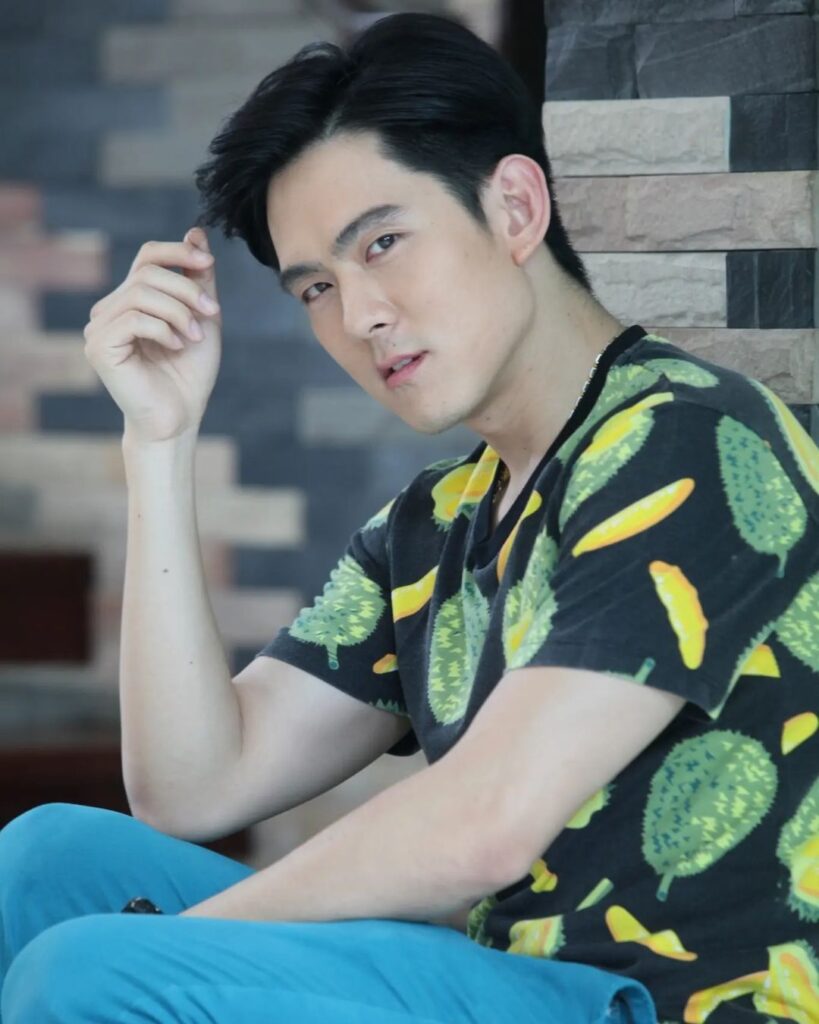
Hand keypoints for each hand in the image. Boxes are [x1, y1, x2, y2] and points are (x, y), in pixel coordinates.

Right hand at [83, 227, 222, 444]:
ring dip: (179, 311)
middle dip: (187, 289)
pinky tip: (178, 346)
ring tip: (196, 337)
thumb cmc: (189, 373)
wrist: (179, 417)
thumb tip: (196, 232)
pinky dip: (164, 329)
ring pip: (142, 293)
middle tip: (213, 313)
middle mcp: (109, 310)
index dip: (178, 252)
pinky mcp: (99, 347)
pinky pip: (135, 318)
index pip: (147, 257)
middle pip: (148, 273)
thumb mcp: (202, 317)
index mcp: (130, 301)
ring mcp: (99, 328)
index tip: (208, 263)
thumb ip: (198, 279)